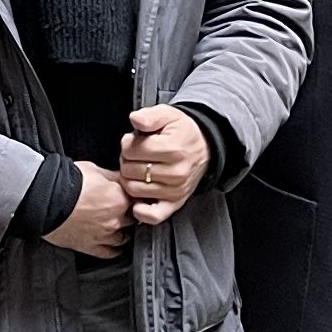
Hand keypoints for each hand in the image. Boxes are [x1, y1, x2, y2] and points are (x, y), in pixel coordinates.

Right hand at [46, 161, 133, 256]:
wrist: (44, 199)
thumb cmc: (66, 182)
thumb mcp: (94, 170)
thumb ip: (112, 176)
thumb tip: (121, 178)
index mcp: (119, 198)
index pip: (138, 200)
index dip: (134, 198)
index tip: (130, 197)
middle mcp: (115, 219)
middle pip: (133, 220)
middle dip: (129, 214)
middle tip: (122, 210)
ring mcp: (104, 235)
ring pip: (124, 238)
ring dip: (123, 232)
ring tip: (117, 226)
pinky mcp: (90, 247)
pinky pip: (110, 253)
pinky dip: (114, 249)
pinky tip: (113, 244)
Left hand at [117, 105, 209, 225]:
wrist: (205, 145)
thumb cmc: (182, 131)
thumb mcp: (168, 115)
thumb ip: (149, 116)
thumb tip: (135, 119)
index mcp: (172, 149)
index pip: (131, 150)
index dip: (126, 144)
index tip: (133, 141)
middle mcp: (175, 172)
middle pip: (130, 170)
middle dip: (126, 161)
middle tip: (134, 156)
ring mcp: (176, 190)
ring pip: (134, 190)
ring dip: (129, 180)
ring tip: (138, 170)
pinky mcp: (175, 203)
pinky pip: (153, 216)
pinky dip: (141, 211)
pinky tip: (138, 200)